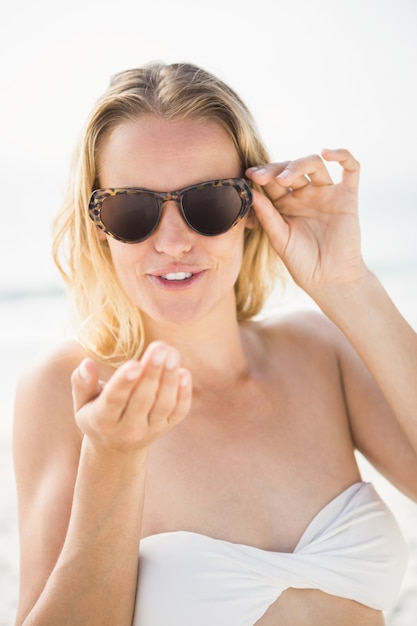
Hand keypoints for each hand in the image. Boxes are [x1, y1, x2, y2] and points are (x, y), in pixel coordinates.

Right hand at [71, 342, 191, 451]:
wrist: (116, 448)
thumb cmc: (96, 414)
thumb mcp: (82, 402)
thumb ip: (82, 383)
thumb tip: (87, 363)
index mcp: (102, 421)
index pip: (114, 400)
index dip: (124, 382)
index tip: (134, 364)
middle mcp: (128, 429)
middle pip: (142, 400)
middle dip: (152, 372)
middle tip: (159, 347)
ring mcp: (150, 430)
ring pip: (163, 405)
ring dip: (169, 379)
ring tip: (172, 354)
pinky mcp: (167, 427)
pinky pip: (179, 411)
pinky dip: (183, 393)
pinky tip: (183, 372)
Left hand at [246, 149, 366, 297]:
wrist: (328, 279)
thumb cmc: (301, 262)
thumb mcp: (279, 238)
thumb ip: (266, 215)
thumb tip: (250, 193)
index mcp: (286, 203)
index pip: (273, 180)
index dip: (262, 174)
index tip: (249, 175)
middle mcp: (306, 195)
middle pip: (291, 168)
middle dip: (276, 169)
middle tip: (262, 177)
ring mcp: (327, 194)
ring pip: (315, 164)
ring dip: (298, 164)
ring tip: (284, 179)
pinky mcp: (348, 197)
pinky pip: (351, 169)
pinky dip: (343, 155)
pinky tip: (329, 153)